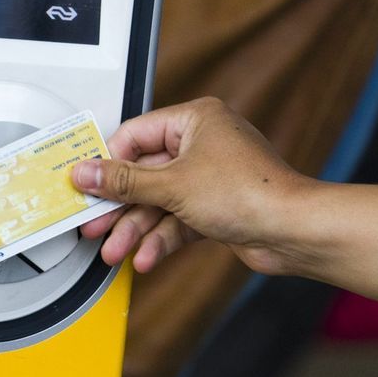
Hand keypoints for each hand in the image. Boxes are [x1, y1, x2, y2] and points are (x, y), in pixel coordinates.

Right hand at [71, 97, 311, 273]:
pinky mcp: (216, 208)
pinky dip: (161, 239)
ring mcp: (210, 177)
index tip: (84, 184)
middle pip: (145, 173)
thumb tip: (86, 172)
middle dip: (119, 205)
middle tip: (93, 224)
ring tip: (115, 251)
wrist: (293, 231)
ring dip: (136, 229)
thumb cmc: (251, 192)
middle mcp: (203, 143)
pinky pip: (178, 220)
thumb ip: (124, 181)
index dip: (108, 162)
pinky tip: (145, 257)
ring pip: (160, 202)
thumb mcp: (172, 185)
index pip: (135, 135)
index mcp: (195, 119)